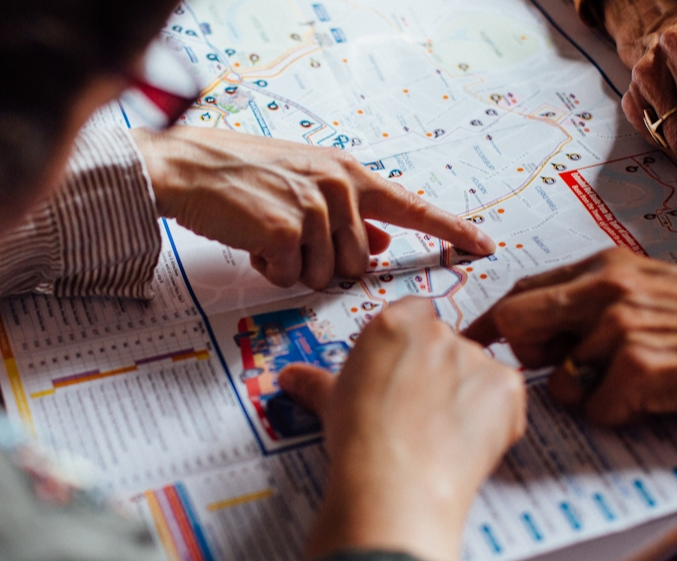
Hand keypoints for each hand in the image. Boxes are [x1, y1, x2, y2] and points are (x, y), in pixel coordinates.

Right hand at [131, 127, 494, 288]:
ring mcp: (314, 208)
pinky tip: (254, 243)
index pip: (412, 206)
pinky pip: (292, 278)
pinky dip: (271, 270)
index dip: (451, 229)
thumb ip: (346, 214)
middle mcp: (339, 187)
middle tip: (289, 240)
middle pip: (359, 264)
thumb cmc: (242, 176)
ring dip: (296, 269)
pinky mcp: (287, 230)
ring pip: (327, 276)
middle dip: (325, 265)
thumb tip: (377, 242)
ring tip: (268, 236)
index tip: (485, 245)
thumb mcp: (304, 184)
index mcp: (348, 174)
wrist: (190, 167)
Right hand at [277, 298, 524, 560]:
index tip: (405, 375)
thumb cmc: (359, 442)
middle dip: (439, 375)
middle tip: (420, 414)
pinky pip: (507, 398)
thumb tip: (291, 377)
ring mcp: (476, 357)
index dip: (411, 349)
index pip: (414, 316)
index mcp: (394, 323)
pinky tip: (468, 445)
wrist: (395, 485)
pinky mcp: (508, 387)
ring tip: (442, 437)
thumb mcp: (330, 403)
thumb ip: (315, 382)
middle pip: (447, 344)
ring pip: (478, 372)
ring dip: (468, 397)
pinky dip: (496, 419)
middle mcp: (438, 332)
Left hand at [465, 249, 676, 464]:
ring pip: (557, 381)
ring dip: (586, 394)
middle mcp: (605, 291)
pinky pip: (596, 410)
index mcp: (604, 268)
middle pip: (517, 325)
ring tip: (633, 382)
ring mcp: (622, 329)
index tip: (471, 344)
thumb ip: (594, 298)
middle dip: (527, 357)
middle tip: (563, 369)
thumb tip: (534, 324)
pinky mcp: (640, 370)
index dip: (492, 325)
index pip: (521, 292)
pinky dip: (619, 415)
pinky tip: (654, 398)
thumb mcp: (650, 285)